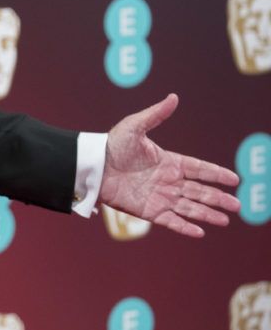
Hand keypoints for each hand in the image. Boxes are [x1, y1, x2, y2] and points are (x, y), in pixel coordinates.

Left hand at [99, 93, 240, 237]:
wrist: (92, 164)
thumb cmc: (112, 144)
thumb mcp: (134, 126)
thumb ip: (156, 114)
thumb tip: (174, 97)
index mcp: (168, 161)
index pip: (198, 168)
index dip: (216, 173)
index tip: (234, 179)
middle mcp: (167, 181)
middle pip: (199, 191)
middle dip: (218, 198)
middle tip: (237, 205)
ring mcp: (158, 196)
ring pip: (189, 207)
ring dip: (207, 214)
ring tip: (225, 220)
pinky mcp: (147, 210)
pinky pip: (170, 221)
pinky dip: (184, 227)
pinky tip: (199, 232)